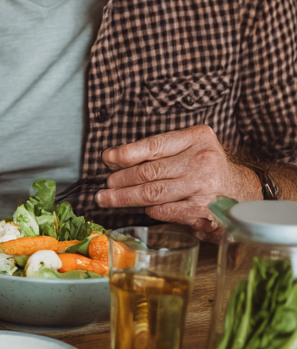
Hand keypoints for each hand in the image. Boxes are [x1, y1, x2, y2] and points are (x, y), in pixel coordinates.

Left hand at [97, 124, 259, 240]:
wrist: (243, 190)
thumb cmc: (207, 166)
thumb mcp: (190, 147)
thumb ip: (160, 151)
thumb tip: (116, 160)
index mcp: (197, 138)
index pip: (153, 145)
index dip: (126, 153)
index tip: (107, 158)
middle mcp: (202, 160)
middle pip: (150, 171)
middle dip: (121, 179)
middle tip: (105, 185)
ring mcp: (203, 186)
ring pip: (153, 193)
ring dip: (126, 197)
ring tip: (108, 198)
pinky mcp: (202, 210)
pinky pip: (165, 210)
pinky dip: (150, 210)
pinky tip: (142, 208)